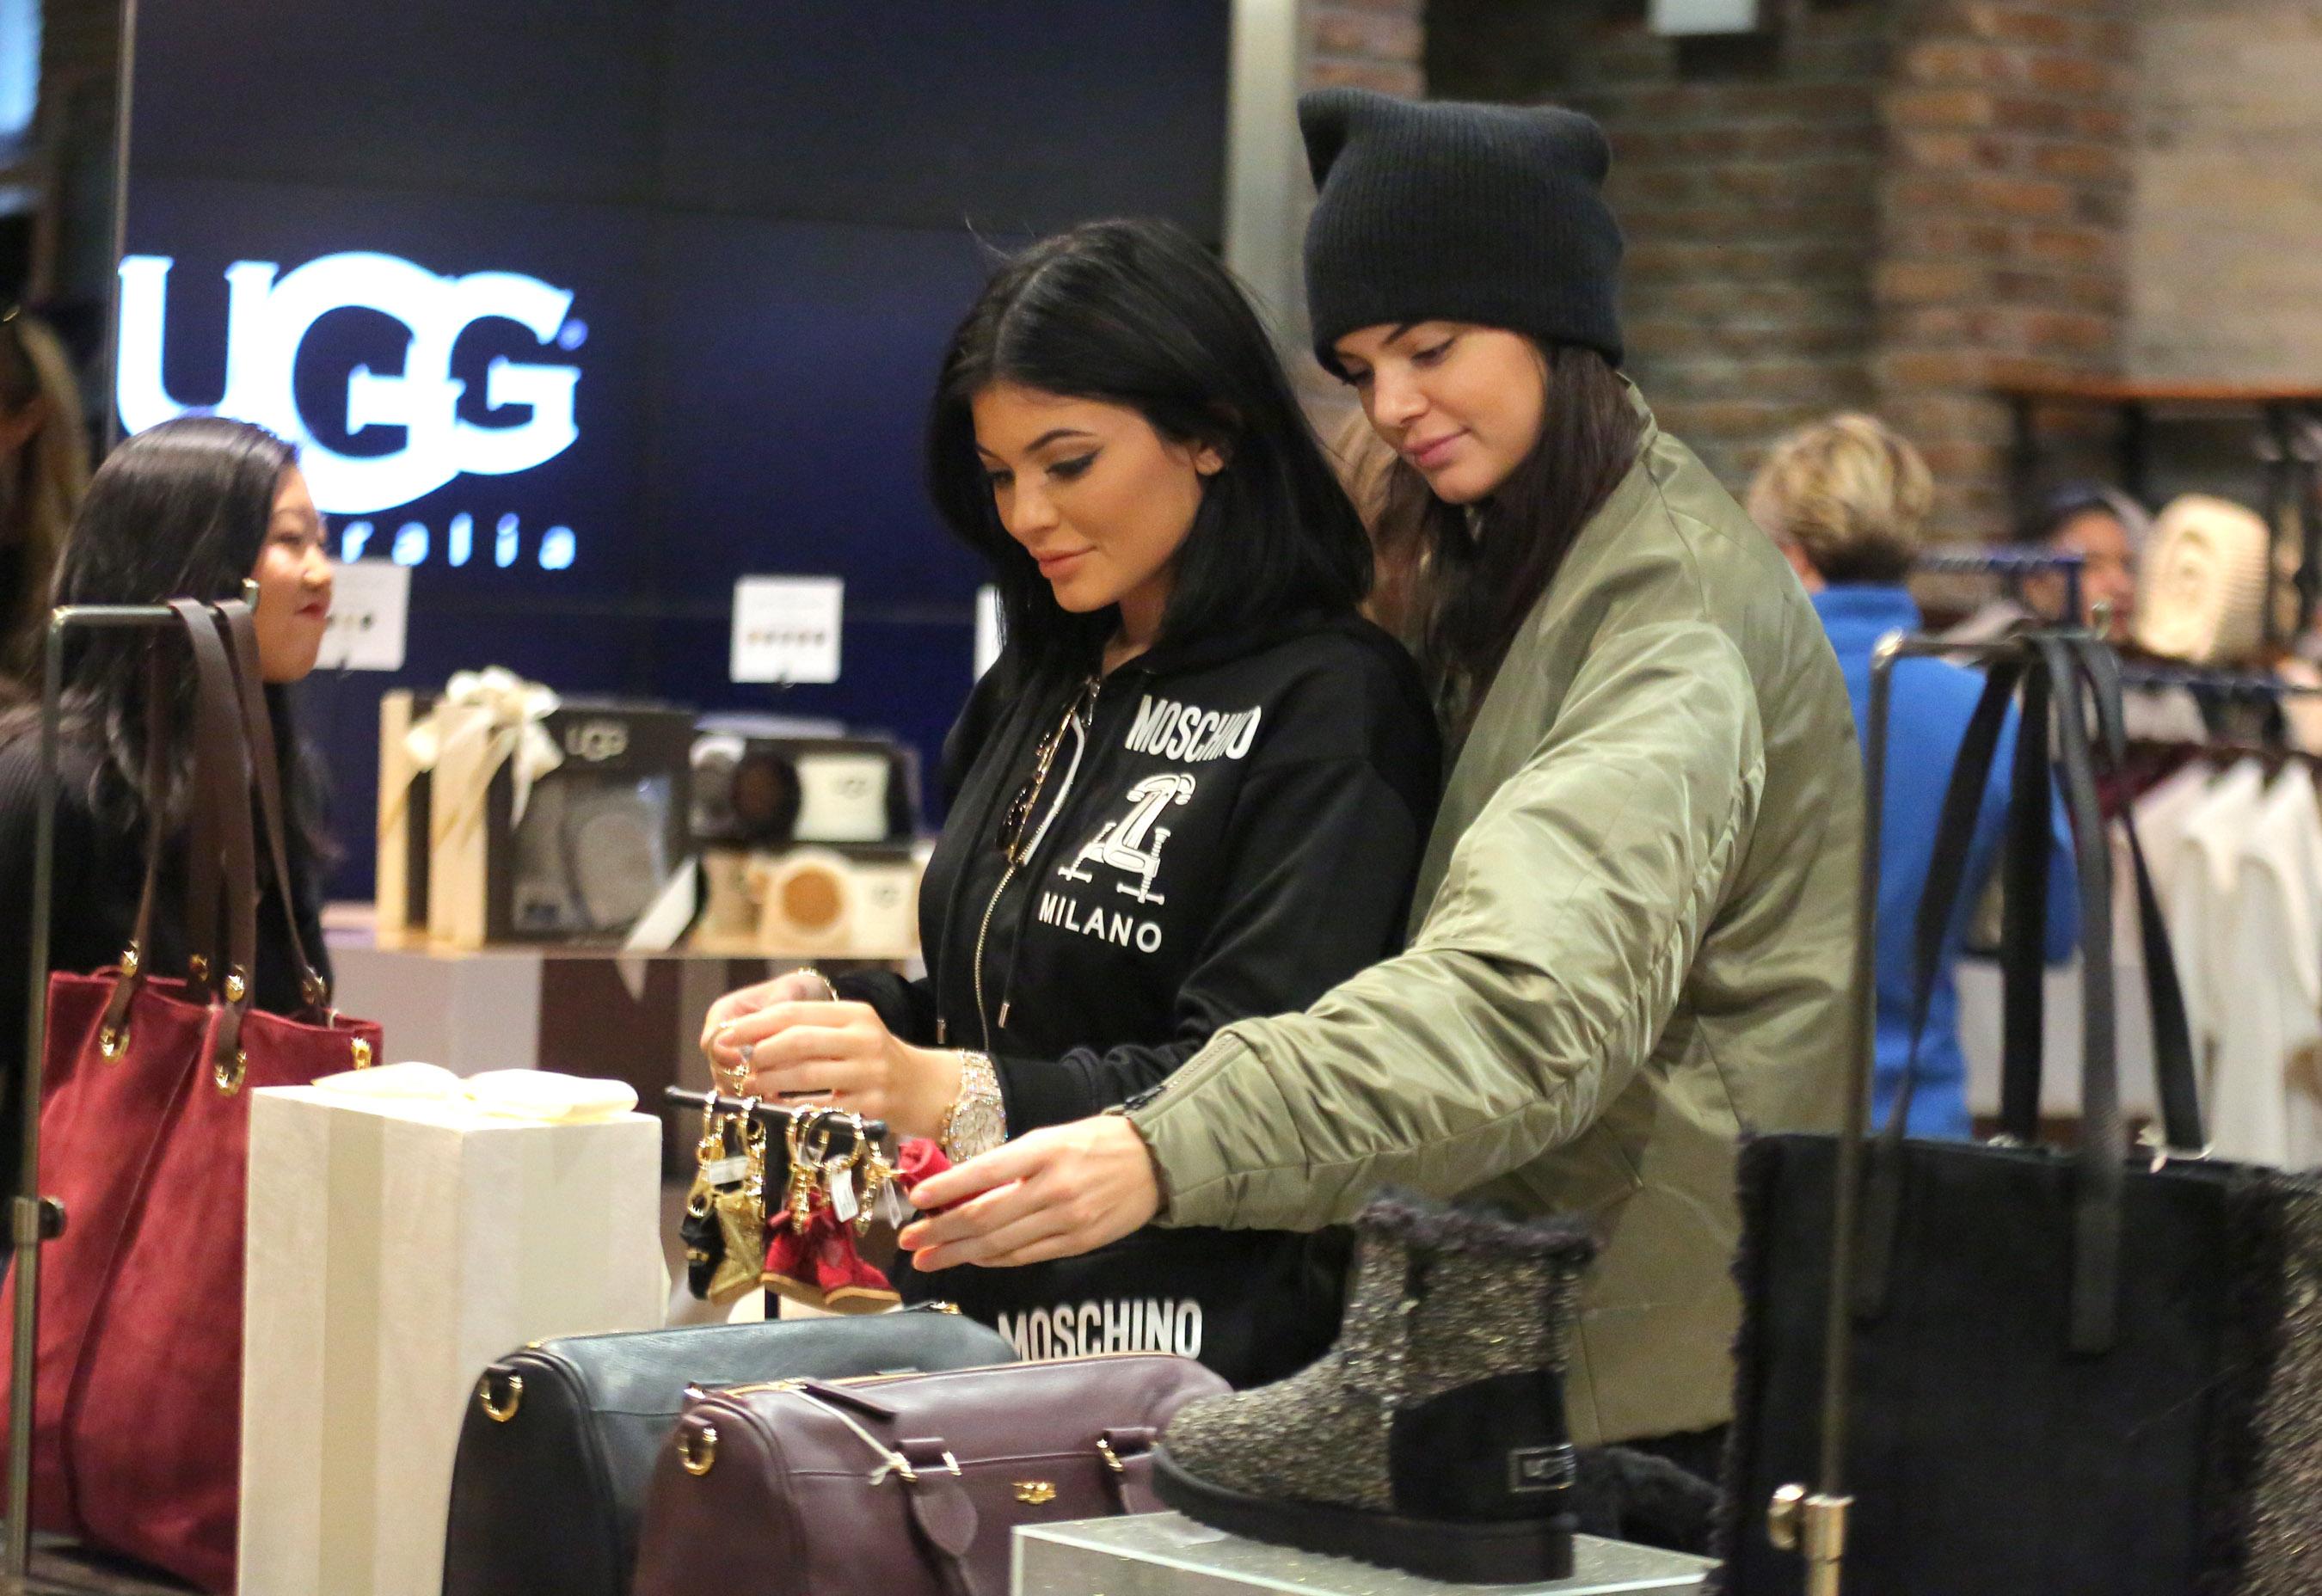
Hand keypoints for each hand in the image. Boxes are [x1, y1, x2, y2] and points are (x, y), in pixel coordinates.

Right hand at [701, 969, 831, 1085]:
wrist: (807, 995)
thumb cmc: (795, 989)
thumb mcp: (787, 993)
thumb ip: (774, 1014)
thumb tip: (763, 1039)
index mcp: (724, 1012)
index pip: (711, 1041)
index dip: (724, 1055)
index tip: (744, 1062)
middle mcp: (724, 1036)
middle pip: (716, 1066)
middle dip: (734, 1078)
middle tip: (757, 1087)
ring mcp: (734, 1054)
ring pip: (728, 1080)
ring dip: (745, 1089)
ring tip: (767, 1095)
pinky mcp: (748, 1069)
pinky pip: (744, 1086)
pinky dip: (757, 1093)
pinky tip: (773, 1099)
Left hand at [715, 999, 961, 1138]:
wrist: (926, 1088)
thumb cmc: (877, 1060)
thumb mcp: (853, 1033)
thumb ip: (812, 1031)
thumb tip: (750, 1039)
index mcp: (855, 1014)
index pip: (796, 1013)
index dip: (755, 1024)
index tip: (726, 1034)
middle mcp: (864, 1039)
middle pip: (799, 1041)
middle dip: (761, 1053)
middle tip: (740, 1065)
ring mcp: (870, 1073)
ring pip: (806, 1075)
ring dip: (770, 1082)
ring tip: (751, 1086)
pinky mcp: (872, 1106)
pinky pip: (820, 1106)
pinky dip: (792, 1107)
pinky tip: (777, 1108)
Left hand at [898, 1115, 1159, 1269]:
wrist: (1156, 1162)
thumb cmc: (1097, 1142)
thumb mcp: (1053, 1137)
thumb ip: (1013, 1162)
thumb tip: (964, 1186)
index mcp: (1045, 1151)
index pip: (985, 1171)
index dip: (948, 1187)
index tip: (917, 1197)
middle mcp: (1053, 1187)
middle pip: (985, 1216)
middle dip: (941, 1231)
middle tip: (909, 1241)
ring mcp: (1067, 1220)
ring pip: (1000, 1243)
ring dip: (958, 1253)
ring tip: (928, 1258)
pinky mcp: (1078, 1243)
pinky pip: (1025, 1256)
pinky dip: (994, 1259)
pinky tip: (972, 1258)